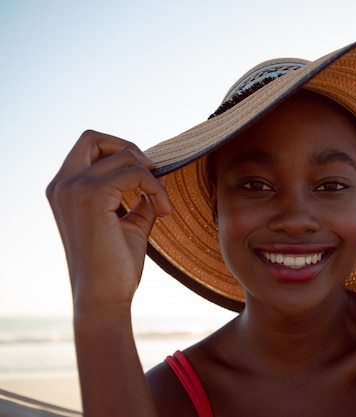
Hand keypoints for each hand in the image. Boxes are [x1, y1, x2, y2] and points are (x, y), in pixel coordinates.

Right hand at [47, 130, 170, 312]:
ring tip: (162, 207)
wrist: (104, 298)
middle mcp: (62, 183)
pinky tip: (163, 212)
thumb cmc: (114, 265)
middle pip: (97, 138)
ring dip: (152, 177)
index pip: (89, 144)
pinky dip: (156, 188)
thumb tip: (159, 171)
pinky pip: (136, 173)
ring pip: (124, 156)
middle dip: (133, 152)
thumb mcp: (129, 222)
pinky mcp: (91, 196)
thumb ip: (139, 195)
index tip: (147, 176)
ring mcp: (73, 188)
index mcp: (64, 188)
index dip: (122, 151)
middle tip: (154, 180)